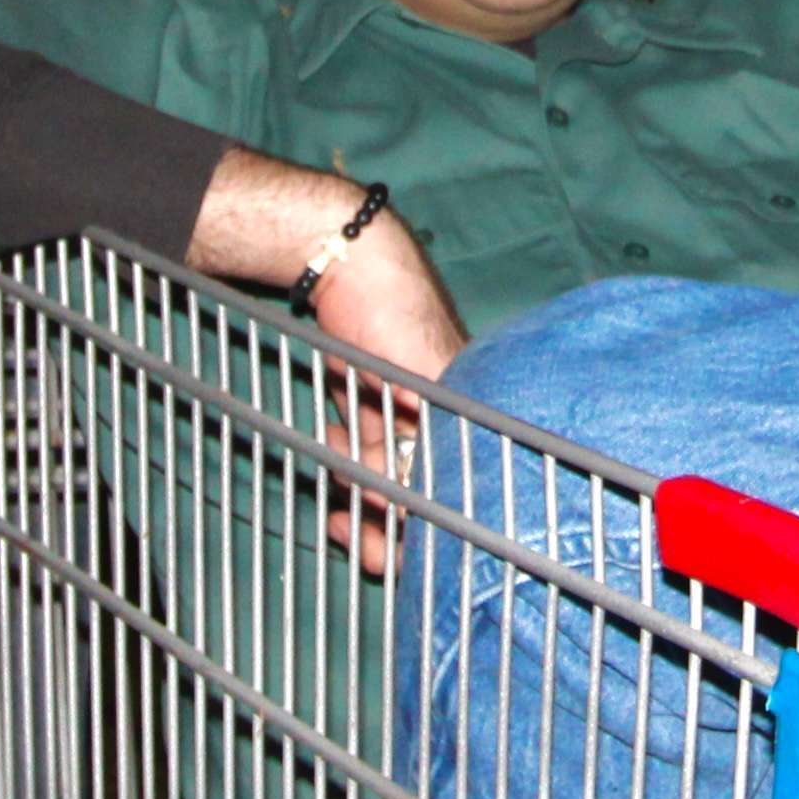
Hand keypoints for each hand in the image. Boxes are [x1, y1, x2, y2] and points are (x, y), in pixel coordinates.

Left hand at [303, 210, 465, 582]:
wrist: (349, 261)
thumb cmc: (398, 309)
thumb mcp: (426, 368)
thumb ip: (443, 421)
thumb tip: (447, 490)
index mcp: (468, 417)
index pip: (461, 489)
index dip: (430, 522)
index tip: (395, 528)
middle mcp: (443, 424)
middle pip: (425, 496)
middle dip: (391, 527)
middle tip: (356, 536)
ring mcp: (406, 418)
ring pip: (390, 481)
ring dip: (363, 498)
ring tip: (336, 499)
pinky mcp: (372, 409)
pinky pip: (363, 454)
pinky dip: (345, 464)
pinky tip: (330, 449)